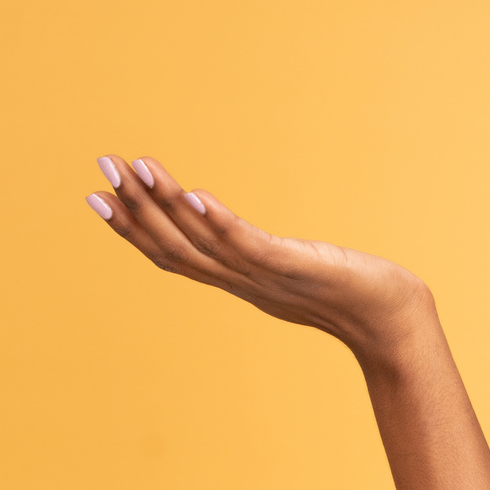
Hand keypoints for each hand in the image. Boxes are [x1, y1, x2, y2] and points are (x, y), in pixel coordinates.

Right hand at [85, 155, 430, 357]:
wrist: (392, 322)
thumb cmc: (349, 292)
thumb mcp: (289, 268)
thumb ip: (253, 251)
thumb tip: (213, 216)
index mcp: (236, 281)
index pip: (171, 254)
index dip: (131, 228)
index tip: (96, 196)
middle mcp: (242, 282)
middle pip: (174, 246)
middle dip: (134, 208)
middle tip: (101, 167)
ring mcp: (265, 278)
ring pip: (202, 242)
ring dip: (165, 205)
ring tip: (137, 168)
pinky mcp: (294, 268)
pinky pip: (248, 245)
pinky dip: (218, 222)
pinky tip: (195, 196)